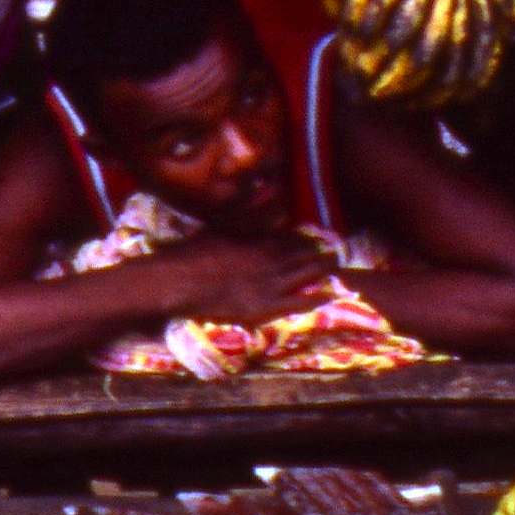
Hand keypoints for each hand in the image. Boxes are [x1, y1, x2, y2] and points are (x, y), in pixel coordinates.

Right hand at [150, 235, 339, 324]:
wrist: (177, 279)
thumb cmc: (190, 254)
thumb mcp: (217, 227)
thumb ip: (239, 222)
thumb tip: (252, 210)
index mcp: (258, 237)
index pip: (292, 236)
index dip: (306, 239)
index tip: (314, 241)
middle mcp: (269, 255)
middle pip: (306, 251)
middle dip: (321, 252)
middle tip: (333, 253)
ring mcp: (269, 280)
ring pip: (309, 272)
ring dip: (326, 269)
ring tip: (337, 268)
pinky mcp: (264, 304)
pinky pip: (299, 301)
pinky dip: (317, 296)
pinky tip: (330, 294)